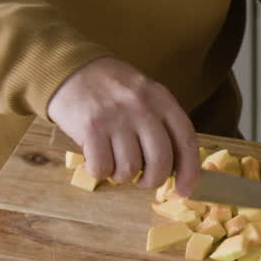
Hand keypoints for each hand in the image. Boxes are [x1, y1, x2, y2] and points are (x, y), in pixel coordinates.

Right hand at [46, 57, 199, 196]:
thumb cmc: (112, 89)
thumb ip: (162, 124)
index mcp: (162, 100)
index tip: (184, 190)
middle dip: (153, 180)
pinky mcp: (91, 128)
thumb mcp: (146, 94)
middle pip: (160, 162)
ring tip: (114, 161)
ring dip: (122, 175)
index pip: (186, 142)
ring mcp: (116, 118)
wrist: (71, 70)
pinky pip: (102, 168)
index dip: (189, 171)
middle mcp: (142, 108)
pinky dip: (100, 171)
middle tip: (143, 180)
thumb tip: (177, 167)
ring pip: (130, 169)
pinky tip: (97, 158)